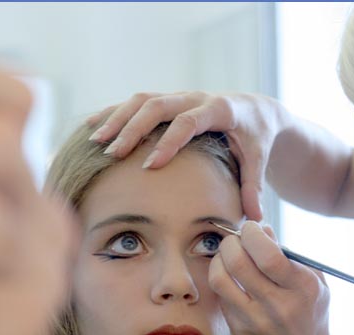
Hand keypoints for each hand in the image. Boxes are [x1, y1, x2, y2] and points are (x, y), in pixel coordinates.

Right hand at [85, 92, 286, 221]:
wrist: (256, 109)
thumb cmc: (257, 136)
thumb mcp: (259, 159)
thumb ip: (254, 187)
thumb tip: (255, 219)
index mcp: (219, 109)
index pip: (188, 122)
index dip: (168, 142)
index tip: (150, 165)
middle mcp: (195, 97)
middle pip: (157, 105)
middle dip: (132, 128)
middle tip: (112, 153)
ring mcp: (179, 97)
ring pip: (142, 100)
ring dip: (117, 119)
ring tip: (95, 141)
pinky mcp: (169, 101)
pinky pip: (137, 103)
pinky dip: (115, 113)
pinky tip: (93, 127)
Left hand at [207, 221, 331, 334]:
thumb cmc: (310, 312)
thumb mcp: (314, 281)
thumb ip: (289, 254)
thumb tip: (261, 228)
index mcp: (302, 288)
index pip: (268, 255)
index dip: (252, 234)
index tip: (252, 228)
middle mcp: (278, 306)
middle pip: (238, 263)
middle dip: (232, 242)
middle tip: (236, 239)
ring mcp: (255, 321)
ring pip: (220, 279)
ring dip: (219, 259)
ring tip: (228, 255)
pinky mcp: (238, 330)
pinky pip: (220, 296)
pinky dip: (222, 279)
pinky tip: (232, 277)